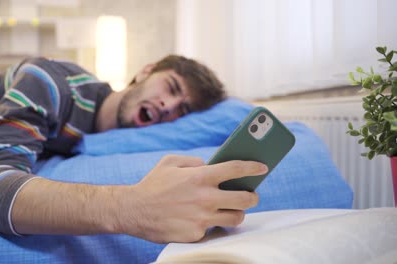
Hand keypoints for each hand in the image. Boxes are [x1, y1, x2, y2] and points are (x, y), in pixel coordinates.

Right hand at [115, 155, 267, 242]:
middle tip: (251, 194)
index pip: (236, 169)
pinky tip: (208, 220)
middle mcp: (205, 197)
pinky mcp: (196, 234)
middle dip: (253, 195)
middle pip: (245, 198)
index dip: (253, 167)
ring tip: (232, 209)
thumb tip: (210, 165)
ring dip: (237, 212)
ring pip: (236, 217)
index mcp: (200, 176)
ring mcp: (202, 218)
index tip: (263, 167)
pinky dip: (214, 225)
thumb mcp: (170, 162)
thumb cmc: (152, 184)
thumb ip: (194, 161)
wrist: (133, 211)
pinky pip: (215, 230)